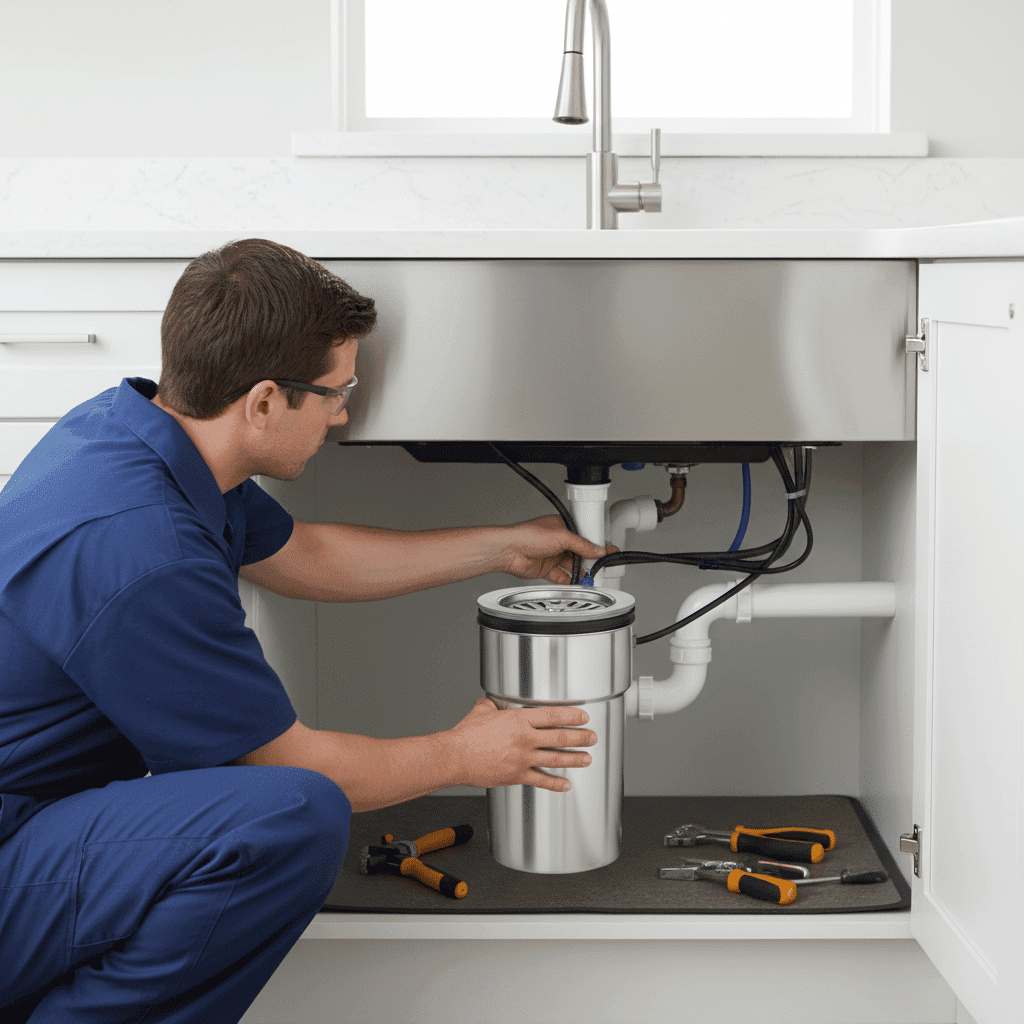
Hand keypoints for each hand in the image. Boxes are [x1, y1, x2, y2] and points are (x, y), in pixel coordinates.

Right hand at [449, 697, 596, 791]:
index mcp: (518, 720)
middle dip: (580, 737)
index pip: (552, 716)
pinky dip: (555, 784)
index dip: (571, 716)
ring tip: (587, 759)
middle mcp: (524, 739)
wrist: (456, 756)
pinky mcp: (517, 776)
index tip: (583, 717)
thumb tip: (492, 704)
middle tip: (592, 737)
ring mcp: (522, 759)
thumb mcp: (481, 710)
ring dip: (574, 759)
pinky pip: (541, 780)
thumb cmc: (466, 735)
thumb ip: (492, 706)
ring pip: (555, 759)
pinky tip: (565, 785)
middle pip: (559, 738)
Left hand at [500, 515, 616, 583]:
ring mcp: (552, 556)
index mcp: (562, 527)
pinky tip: (577, 583)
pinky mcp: (546, 570)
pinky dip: (570, 581)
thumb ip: (582, 545)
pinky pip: (562, 577)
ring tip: (591, 578)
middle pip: (580, 553)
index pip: (584, 536)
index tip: (607, 552)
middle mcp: (558, 541)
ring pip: (572, 566)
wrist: (509, 551)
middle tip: (601, 567)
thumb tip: (598, 550)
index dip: (595, 544)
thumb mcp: (562, 536)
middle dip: (590, 561)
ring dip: (581, 572)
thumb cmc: (528, 535)